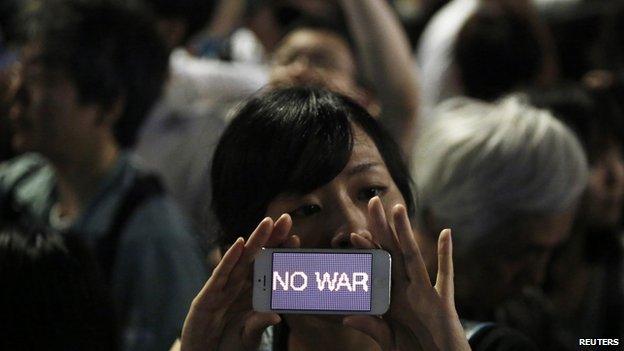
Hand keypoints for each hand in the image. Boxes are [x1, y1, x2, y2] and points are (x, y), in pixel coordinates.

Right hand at [180, 214, 296, 350]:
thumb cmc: (228, 346)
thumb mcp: (248, 336)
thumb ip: (260, 324)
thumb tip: (278, 316)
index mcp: (251, 293)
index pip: (268, 268)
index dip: (281, 253)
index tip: (297, 237)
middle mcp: (237, 286)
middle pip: (257, 257)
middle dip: (271, 237)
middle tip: (286, 218)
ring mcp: (221, 289)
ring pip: (241, 260)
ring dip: (254, 241)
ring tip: (267, 223)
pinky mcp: (206, 296)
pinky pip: (220, 275)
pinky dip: (228, 259)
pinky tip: (239, 245)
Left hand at [343, 197, 470, 350]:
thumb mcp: (389, 341)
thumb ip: (373, 326)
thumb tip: (348, 317)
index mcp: (394, 299)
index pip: (378, 268)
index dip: (368, 250)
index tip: (355, 232)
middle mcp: (408, 291)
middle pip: (392, 253)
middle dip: (382, 228)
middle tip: (372, 202)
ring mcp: (426, 294)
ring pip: (413, 257)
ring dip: (405, 233)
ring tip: (398, 209)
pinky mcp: (444, 304)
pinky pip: (445, 277)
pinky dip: (446, 256)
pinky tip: (446, 233)